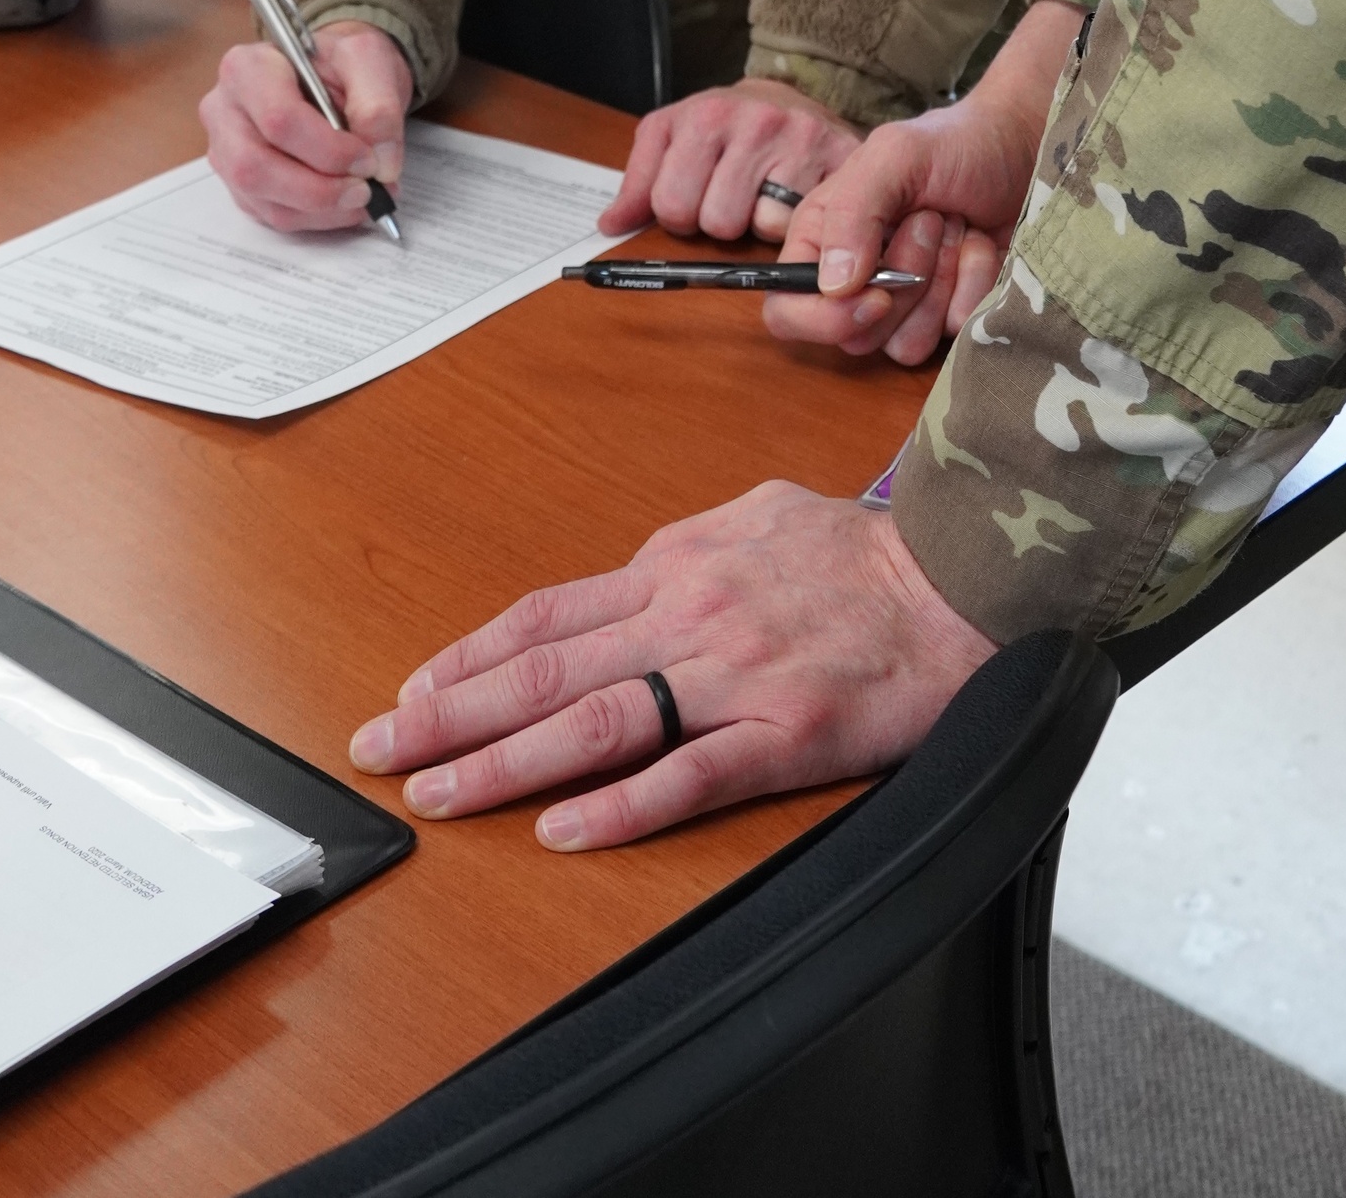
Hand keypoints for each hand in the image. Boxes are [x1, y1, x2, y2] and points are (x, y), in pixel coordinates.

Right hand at [200, 20, 411, 232]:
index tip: (369, 160)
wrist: (337, 75)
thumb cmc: (344, 63)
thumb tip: (381, 164)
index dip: (328, 150)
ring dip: (321, 209)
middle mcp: (225, 111)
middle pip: (255, 167)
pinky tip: (345, 203)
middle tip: (366, 191)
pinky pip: (272, 214)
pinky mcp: (240, 184)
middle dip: (318, 190)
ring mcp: (227, 151)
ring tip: (364, 197)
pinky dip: (316, 217)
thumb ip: (379, 107)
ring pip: (263, 199)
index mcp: (248, 68)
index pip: (278, 119)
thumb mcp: (370, 60)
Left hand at [347, 481, 993, 846]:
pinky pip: (689, 774)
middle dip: (451, 712)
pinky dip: (620, 805)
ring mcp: (734, 671)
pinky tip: (566, 829)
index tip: (412, 691)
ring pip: (595, 718)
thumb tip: (636, 575)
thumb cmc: (866, 557)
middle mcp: (690, 610)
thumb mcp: (761, 516)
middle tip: (382, 749)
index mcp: (680, 561)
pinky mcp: (785, 728)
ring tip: (440, 792)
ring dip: (505, 760)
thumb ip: (690, 553)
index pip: (547, 612)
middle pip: (546, 666)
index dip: (469, 656)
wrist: (964, 582)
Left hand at [597, 77, 859, 245]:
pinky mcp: (839, 156)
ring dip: (759, 224)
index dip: (679, 214)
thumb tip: (610, 227)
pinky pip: (806, 223)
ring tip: (762, 196)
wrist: (788, 97)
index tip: (693, 197)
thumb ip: (638, 183)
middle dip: (720, 221)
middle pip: (718, 222)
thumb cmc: (725, 126)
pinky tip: (792, 197)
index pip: (671, 205)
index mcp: (704, 115)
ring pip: (763, 227)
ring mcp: (801, 137)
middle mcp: (755, 120)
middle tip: (731, 197)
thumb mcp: (672, 137)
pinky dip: (797, 221)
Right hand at [765, 0, 1084, 363]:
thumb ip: (854, 211)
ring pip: (904, 344)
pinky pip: (953, 334)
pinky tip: (982, 246)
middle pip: (854, 334)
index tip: (873, 294)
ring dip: (940, 284)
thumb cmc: (956, 142)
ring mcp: (907, 304)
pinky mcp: (952, 315)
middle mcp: (857, 281)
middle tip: (930, 220)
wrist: (1027, 147)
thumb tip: (831, 285)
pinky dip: (974, 286)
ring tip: (957, 228)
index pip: (786, 310)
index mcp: (823, 240)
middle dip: (901, 283)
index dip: (822, 318)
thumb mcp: (896, 154)